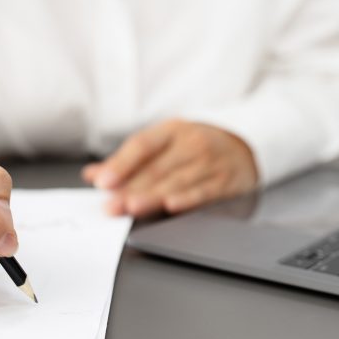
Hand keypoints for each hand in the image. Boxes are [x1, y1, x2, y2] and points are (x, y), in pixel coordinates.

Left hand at [82, 120, 257, 217]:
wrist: (245, 144)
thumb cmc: (195, 146)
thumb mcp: (165, 142)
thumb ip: (128, 160)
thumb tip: (93, 174)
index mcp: (172, 131)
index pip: (143, 145)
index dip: (121, 164)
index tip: (103, 181)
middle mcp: (191, 144)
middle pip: (157, 168)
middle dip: (131, 188)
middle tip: (111, 205)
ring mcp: (210, 162)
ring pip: (177, 182)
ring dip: (153, 197)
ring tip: (131, 208)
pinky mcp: (225, 181)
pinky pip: (204, 191)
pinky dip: (187, 199)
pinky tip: (171, 206)